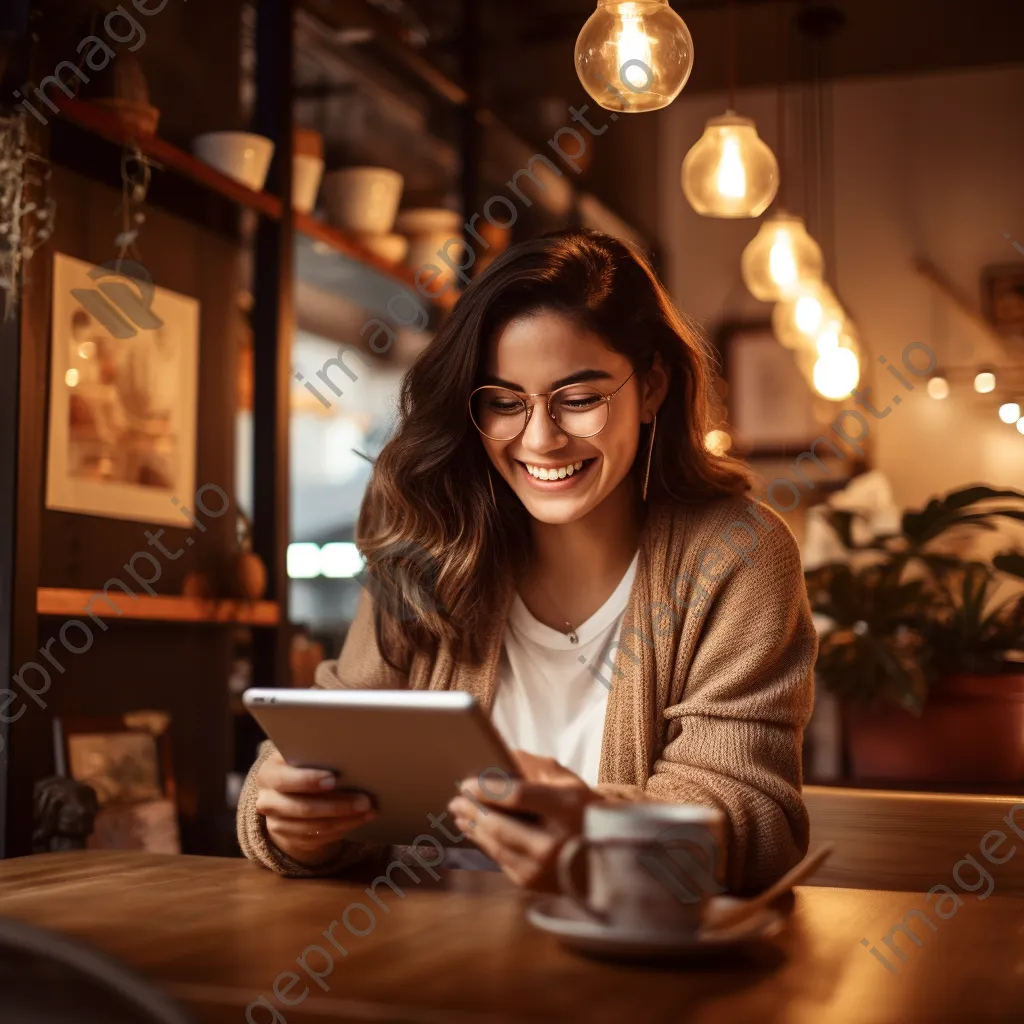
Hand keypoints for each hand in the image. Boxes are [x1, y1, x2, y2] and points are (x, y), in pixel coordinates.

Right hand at [254, 748, 375, 866]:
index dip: (308, 780)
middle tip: (365, 800)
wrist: (287, 792)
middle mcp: (267, 801)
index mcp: (268, 774)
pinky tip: (359, 820)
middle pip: (303, 807)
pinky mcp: (290, 839)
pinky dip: (342, 828)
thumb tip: (346, 752)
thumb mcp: (300, 756)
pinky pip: (318, 838)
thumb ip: (314, 754)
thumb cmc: (302, 765)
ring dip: (345, 819)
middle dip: (337, 805)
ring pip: (314, 826)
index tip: (334, 779)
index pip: (284, 780)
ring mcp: (277, 823)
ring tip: (369, 810)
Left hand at [448, 750, 596, 889]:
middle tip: (456, 799)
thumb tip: (503, 755)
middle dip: (472, 810)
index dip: (486, 788)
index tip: (467, 782)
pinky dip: (484, 843)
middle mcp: (552, 843)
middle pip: (499, 824)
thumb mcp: (570, 783)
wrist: (611, 859)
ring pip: (495, 845)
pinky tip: (475, 831)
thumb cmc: (587, 812)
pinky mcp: (532, 883)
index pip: (516, 796)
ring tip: (460, 814)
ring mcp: (541, 868)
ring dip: (472, 828)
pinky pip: (500, 859)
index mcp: (565, 810)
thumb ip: (536, 768)